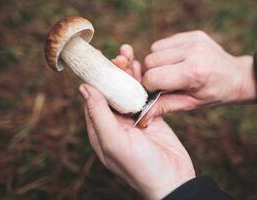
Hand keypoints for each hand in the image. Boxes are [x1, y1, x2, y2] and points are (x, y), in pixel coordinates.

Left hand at [79, 45, 194, 198]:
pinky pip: (143, 96)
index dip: (97, 79)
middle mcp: (114, 124)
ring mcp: (133, 120)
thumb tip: (84, 88)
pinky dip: (142, 82)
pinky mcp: (149, 117)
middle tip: (120, 56)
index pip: (94, 98)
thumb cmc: (141, 167)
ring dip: (128, 73)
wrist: (173, 180)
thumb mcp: (114, 141)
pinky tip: (142, 68)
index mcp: (100, 130)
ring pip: (127, 91)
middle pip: (111, 92)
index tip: (103, 61)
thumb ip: (99, 114)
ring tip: (129, 53)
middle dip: (114, 72)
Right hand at [141, 31, 256, 126]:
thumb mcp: (191, 104)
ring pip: (154, 50)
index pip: (153, 77)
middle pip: (150, 61)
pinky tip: (176, 62)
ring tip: (171, 72)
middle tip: (162, 83)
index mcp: (193, 72)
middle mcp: (192, 51)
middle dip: (150, 74)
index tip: (153, 92)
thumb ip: (165, 106)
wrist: (237, 76)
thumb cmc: (215, 94)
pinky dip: (164, 54)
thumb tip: (142, 116)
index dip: (148, 87)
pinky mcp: (192, 34)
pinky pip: (164, 42)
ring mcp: (192, 39)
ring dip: (156, 63)